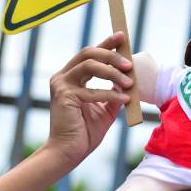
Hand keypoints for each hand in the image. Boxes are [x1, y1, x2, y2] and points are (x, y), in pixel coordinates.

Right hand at [45, 32, 132, 166]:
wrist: (69, 152)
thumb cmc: (84, 133)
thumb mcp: (105, 110)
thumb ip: (113, 94)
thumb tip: (127, 82)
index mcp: (71, 77)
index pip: (89, 54)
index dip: (106, 44)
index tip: (122, 37)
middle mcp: (63, 77)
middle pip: (88, 53)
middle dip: (111, 55)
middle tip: (130, 64)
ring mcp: (61, 85)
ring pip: (89, 65)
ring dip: (112, 72)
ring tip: (128, 82)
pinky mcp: (64, 96)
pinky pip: (92, 90)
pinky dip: (111, 94)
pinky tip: (125, 100)